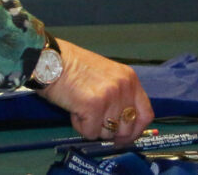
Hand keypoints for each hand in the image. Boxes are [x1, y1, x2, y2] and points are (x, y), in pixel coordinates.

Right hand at [39, 39, 153, 142]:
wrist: (51, 60)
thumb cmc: (73, 66)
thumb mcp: (107, 75)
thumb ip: (119, 95)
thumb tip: (122, 125)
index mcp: (130, 79)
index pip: (146, 114)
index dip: (136, 130)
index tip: (124, 137)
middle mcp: (124, 87)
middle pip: (127, 128)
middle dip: (111, 132)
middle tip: (95, 124)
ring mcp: (110, 97)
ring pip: (108, 133)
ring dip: (93, 128)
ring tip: (82, 110)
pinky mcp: (94, 107)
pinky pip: (91, 133)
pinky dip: (80, 127)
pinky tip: (74, 111)